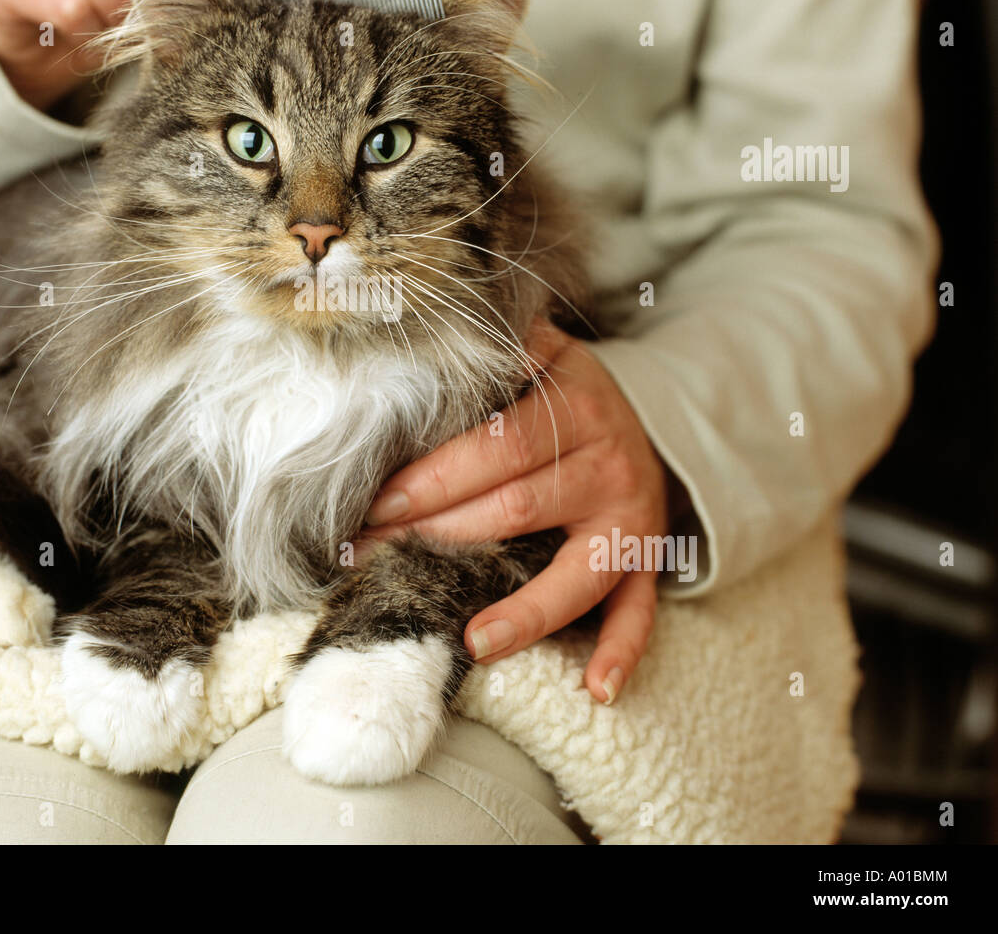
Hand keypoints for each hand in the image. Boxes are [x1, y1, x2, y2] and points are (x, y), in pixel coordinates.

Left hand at [362, 318, 666, 704]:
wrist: (645, 419)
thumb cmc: (563, 392)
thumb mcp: (538, 351)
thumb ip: (490, 345)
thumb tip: (414, 333)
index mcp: (574, 404)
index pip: (495, 446)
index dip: (433, 477)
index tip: (374, 505)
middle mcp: (607, 461)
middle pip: (519, 507)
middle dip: (440, 536)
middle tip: (375, 561)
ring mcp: (631, 518)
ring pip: (578, 571)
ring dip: (526, 610)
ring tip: (472, 641)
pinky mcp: (646, 559)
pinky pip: (640, 610)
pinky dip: (622, 651)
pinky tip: (595, 689)